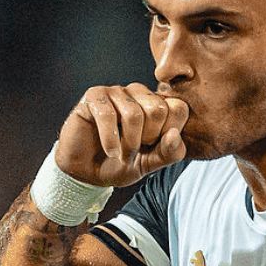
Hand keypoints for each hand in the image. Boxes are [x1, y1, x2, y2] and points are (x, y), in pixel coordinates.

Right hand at [55, 83, 188, 187]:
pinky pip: (107, 114)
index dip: (168, 136)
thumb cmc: (119, 164)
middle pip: (157, 109)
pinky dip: (110, 139)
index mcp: (157, 104)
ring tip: (121, 155)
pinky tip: (110, 151)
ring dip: (128, 143)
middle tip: (135, 152)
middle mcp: (138, 94)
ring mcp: (116, 92)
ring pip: (134, 113)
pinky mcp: (94, 96)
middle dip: (147, 139)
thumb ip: (169, 153)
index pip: (178, 109)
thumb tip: (174, 134)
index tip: (153, 148)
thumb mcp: (150, 164)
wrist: (87, 173)